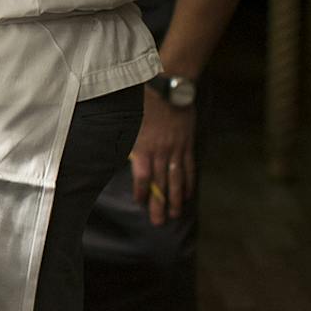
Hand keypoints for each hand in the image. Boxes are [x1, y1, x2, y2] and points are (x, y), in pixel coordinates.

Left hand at [129, 88, 196, 225]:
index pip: (143, 177)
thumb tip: (121, 158)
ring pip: (177, 179)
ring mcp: (176, 149)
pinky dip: (189, 182)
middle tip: (160, 222)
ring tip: (175, 214)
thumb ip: (127, 142)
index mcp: (144, 147)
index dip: (142, 192)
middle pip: (161, 183)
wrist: (170, 87)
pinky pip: (189, 167)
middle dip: (160, 204)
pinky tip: (188, 195)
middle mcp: (161, 151)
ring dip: (176, 198)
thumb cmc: (144, 102)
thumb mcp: (129, 121)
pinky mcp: (187, 144)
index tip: (141, 203)